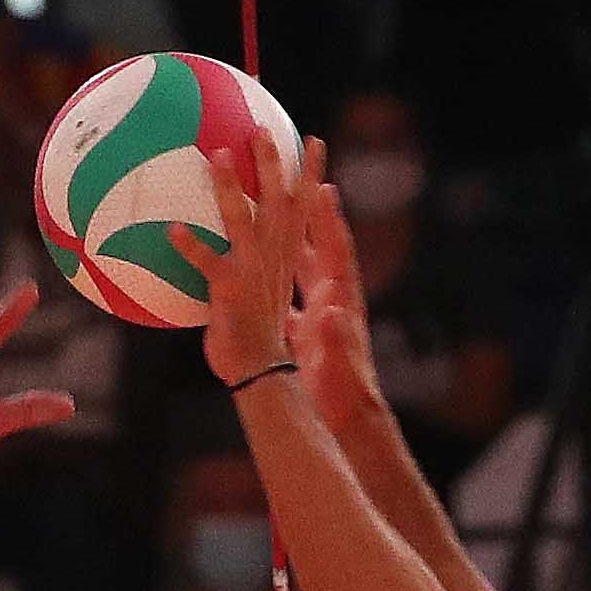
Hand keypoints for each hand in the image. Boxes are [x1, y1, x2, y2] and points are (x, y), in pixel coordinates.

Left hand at [167, 130, 322, 388]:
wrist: (260, 372)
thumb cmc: (253, 333)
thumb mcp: (258, 292)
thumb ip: (245, 262)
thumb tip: (221, 241)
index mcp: (286, 256)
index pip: (305, 207)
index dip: (311, 173)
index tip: (313, 141)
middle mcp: (274, 257)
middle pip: (279, 200)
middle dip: (274, 162)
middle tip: (262, 127)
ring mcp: (252, 272)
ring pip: (245, 220)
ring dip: (233, 186)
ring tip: (218, 154)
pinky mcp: (229, 291)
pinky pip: (207, 264)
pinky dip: (191, 246)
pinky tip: (170, 229)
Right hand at [289, 181, 385, 434]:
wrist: (343, 414)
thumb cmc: (343, 390)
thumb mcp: (338, 364)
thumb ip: (334, 338)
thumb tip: (329, 313)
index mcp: (340, 298)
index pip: (336, 250)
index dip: (329, 220)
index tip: (321, 186)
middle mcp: (329, 295)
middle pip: (317, 242)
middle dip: (307, 208)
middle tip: (296, 177)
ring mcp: (315, 307)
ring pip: (298, 259)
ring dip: (285, 230)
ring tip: (267, 200)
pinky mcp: (300, 325)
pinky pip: (283, 288)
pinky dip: (270, 270)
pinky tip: (247, 256)